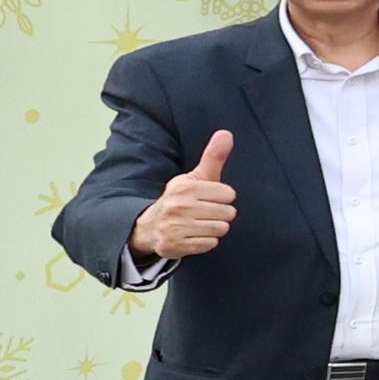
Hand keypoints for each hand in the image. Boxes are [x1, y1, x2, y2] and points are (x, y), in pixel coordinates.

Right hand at [132, 129, 239, 263]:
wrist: (150, 226)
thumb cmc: (182, 198)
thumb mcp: (195, 177)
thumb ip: (213, 157)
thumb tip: (226, 133)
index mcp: (185, 187)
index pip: (229, 194)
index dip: (223, 197)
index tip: (209, 198)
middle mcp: (178, 206)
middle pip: (227, 213)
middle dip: (221, 214)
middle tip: (205, 213)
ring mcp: (175, 227)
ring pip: (220, 229)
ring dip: (215, 229)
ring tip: (199, 224)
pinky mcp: (175, 246)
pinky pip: (210, 244)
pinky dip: (206, 242)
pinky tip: (193, 235)